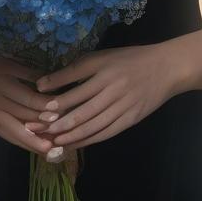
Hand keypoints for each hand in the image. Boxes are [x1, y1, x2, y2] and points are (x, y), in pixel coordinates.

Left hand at [34, 43, 178, 154]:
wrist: (165, 69)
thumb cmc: (129, 60)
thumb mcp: (103, 56)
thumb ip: (78, 68)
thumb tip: (48, 82)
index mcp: (104, 67)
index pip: (74, 79)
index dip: (56, 90)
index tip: (38, 98)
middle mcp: (112, 86)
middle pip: (80, 108)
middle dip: (56, 120)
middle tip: (36, 128)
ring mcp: (122, 105)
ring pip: (92, 124)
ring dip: (69, 134)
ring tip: (51, 141)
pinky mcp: (130, 119)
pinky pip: (105, 132)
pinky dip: (88, 140)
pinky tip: (73, 144)